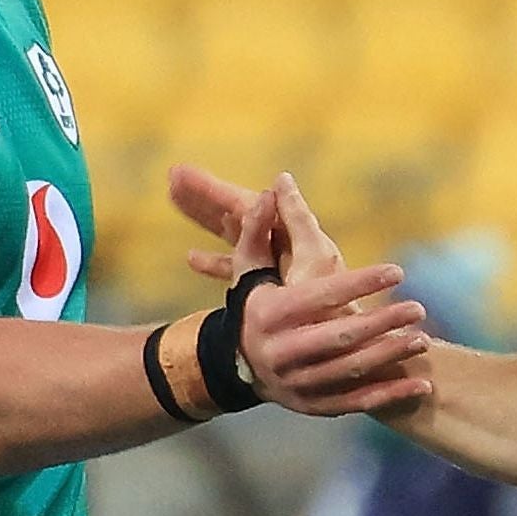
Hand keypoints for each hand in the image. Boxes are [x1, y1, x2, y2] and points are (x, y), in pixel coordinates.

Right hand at [172, 167, 348, 288]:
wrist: (343, 342)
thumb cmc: (336, 302)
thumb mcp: (312, 257)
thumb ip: (295, 219)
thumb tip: (281, 179)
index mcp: (289, 235)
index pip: (243, 204)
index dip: (211, 189)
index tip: (180, 173)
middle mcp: (281, 245)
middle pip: (235, 212)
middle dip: (204, 195)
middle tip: (172, 176)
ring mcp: (275, 266)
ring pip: (233, 234)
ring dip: (205, 217)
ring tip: (175, 198)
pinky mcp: (271, 289)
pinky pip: (238, 267)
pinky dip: (216, 261)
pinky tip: (192, 257)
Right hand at [209, 178, 430, 414]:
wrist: (236, 364)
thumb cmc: (252, 305)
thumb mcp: (248, 269)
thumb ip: (259, 229)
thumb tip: (276, 187)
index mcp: (270, 315)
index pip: (321, 296)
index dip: (361, 283)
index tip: (397, 271)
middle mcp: (283, 352)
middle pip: (340, 338)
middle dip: (382, 323)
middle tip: (419, 308)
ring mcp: (297, 383)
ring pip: (351, 372)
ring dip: (391, 356)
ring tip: (423, 339)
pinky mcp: (313, 405)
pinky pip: (356, 403)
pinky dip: (390, 396)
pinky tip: (422, 384)